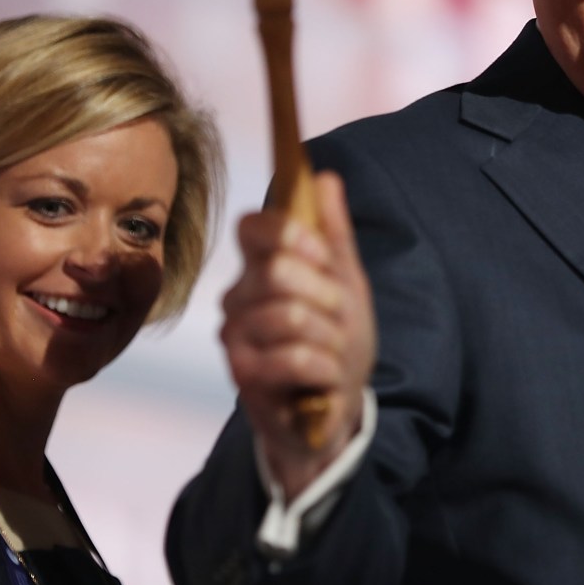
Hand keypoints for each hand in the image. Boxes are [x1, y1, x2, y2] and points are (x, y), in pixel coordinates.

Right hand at [220, 171, 375, 499]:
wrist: (334, 408)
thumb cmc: (336, 340)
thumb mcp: (348, 283)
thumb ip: (334, 233)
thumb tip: (325, 176)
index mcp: (262, 266)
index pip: (252, 226)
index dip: (289, 233)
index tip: (322, 255)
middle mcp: (239, 295)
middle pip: (279, 270)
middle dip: (327, 297)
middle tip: (338, 318)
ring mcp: (236, 335)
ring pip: (291, 316)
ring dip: (332, 338)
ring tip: (332, 352)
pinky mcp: (242, 374)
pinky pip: (293, 357)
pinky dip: (325, 368)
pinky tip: (323, 379)